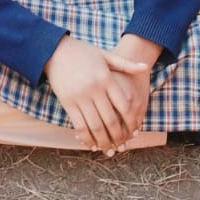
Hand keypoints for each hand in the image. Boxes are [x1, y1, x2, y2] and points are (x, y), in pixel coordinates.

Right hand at [44, 35, 150, 153]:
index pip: (124, 106)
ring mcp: (80, 97)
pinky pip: (79, 126)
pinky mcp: (68, 103)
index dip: (131, 122)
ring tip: (109, 150)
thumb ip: (125, 64)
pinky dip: (86, 138)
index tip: (134, 131)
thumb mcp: (105, 55)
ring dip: (103, 142)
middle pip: (111, 120)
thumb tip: (145, 66)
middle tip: (122, 146)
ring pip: (96, 126)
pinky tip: (91, 145)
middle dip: (118, 137)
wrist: (54, 50)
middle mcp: (95, 89)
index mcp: (106, 78)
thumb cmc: (82, 52)